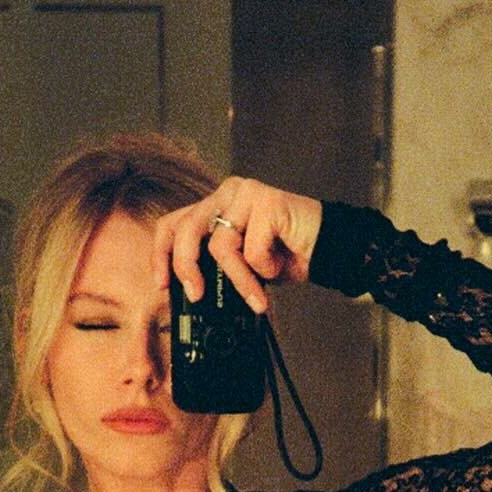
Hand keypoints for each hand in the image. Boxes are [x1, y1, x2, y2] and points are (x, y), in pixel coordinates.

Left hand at [156, 177, 322, 315]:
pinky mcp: (266, 201)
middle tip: (197, 295)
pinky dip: (265, 269)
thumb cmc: (288, 256)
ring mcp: (246, 193)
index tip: (163, 284)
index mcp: (217, 205)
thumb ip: (217, 267)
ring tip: (258, 298)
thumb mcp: (243, 265)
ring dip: (241, 280)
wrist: (329, 249)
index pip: (175, 223)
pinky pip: (251, 249)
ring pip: (221, 245)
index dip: (161, 254)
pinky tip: (280, 265)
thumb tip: (191, 293)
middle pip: (187, 229)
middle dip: (187, 268)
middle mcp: (228, 193)